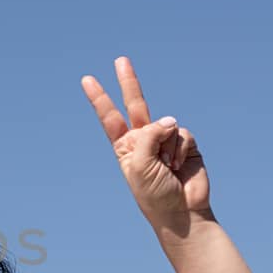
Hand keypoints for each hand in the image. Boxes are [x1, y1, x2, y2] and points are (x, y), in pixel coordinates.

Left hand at [80, 57, 210, 224]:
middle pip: (135, 104)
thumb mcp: (139, 165)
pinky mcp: (185, 143)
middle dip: (129, 82)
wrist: (182, 212)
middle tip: (120, 60)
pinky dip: (180, 149)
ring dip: (166, 147)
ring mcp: (165, 140)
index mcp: (125, 147)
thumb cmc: (154, 195)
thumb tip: (169, 119)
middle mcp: (144, 140)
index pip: (110, 118)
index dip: (99, 98)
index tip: (87, 79)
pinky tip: (179, 165)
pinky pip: (182, 132)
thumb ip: (148, 136)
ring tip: (167, 169)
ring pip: (165, 124)